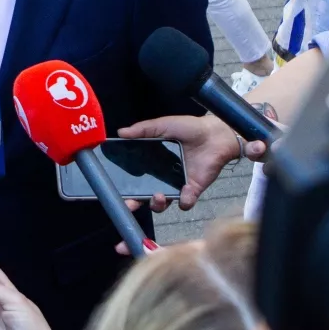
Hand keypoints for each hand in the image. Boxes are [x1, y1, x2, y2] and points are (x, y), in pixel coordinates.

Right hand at [118, 115, 266, 211]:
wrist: (214, 133)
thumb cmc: (188, 128)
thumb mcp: (162, 125)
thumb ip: (142, 130)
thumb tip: (120, 132)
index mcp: (153, 163)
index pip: (135, 179)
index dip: (125, 187)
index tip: (115, 191)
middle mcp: (163, 177)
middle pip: (145, 196)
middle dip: (135, 203)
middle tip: (130, 204)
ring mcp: (178, 185)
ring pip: (164, 203)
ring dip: (158, 204)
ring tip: (158, 196)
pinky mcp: (193, 189)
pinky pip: (186, 202)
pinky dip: (184, 201)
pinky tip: (183, 195)